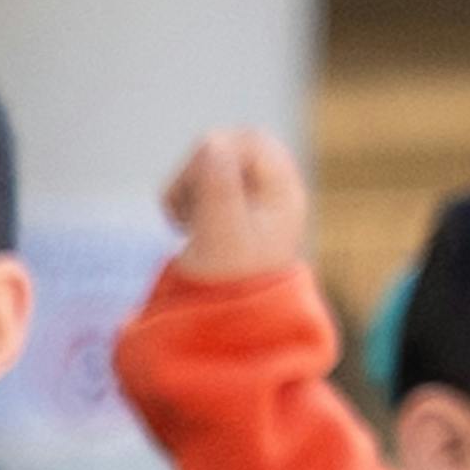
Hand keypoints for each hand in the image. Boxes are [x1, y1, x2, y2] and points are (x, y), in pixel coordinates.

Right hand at [162, 127, 316, 288]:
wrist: (226, 328)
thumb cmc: (228, 289)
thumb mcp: (221, 237)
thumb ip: (218, 188)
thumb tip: (212, 141)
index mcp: (283, 192)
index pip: (250, 141)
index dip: (215, 156)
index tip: (196, 194)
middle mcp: (274, 191)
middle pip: (232, 146)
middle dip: (198, 171)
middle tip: (189, 212)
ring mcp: (253, 201)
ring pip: (214, 162)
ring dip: (189, 187)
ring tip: (188, 224)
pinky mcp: (230, 211)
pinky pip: (203, 182)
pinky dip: (185, 198)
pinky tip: (187, 227)